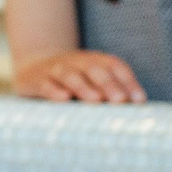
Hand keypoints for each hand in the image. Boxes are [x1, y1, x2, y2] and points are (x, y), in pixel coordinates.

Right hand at [12, 48, 144, 102]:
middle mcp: (76, 62)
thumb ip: (111, 94)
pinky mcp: (36, 80)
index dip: (128, 81)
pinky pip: (46, 84)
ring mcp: (55, 69)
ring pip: (70, 75)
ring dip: (84, 86)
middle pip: (94, 68)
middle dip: (108, 84)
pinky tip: (64, 98)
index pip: (114, 66)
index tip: (139, 100)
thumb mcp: (91, 83)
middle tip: (120, 101)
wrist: (32, 67)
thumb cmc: (72, 82)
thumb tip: (137, 111)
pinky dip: (55, 90)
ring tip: (96, 100)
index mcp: (94, 61)